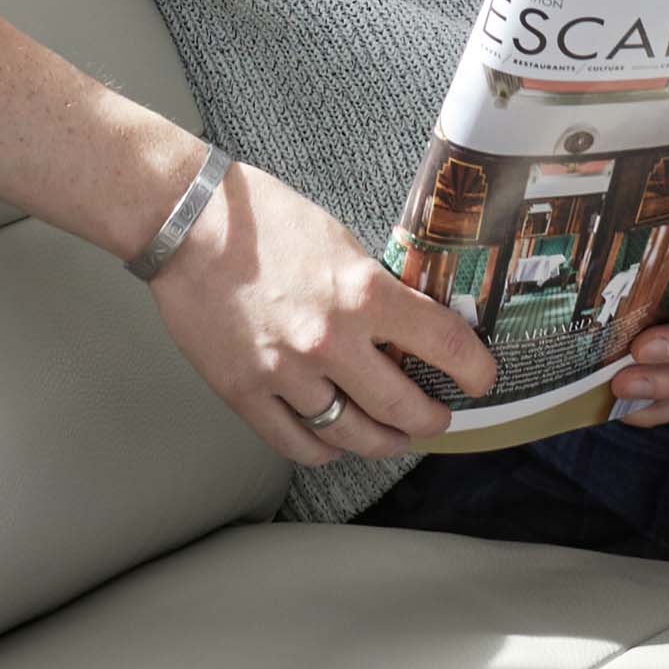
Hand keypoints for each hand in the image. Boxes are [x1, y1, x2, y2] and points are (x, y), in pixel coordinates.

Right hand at [145, 158, 499, 465]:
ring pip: (353, 437)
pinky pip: (299, 444)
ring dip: (384, 442)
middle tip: (437, 416)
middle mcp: (330, 340)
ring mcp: (286, 373)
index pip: (445, 345)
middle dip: (431, 418)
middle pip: (404, 409)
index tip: (482, 378)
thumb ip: (375, 288)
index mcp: (362, 292)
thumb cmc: (261, 219)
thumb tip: (409, 323)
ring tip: (392, 436)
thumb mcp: (340, 240)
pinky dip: (326, 450)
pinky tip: (335, 440)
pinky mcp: (246, 393)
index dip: (475, 370)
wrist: (187, 224)